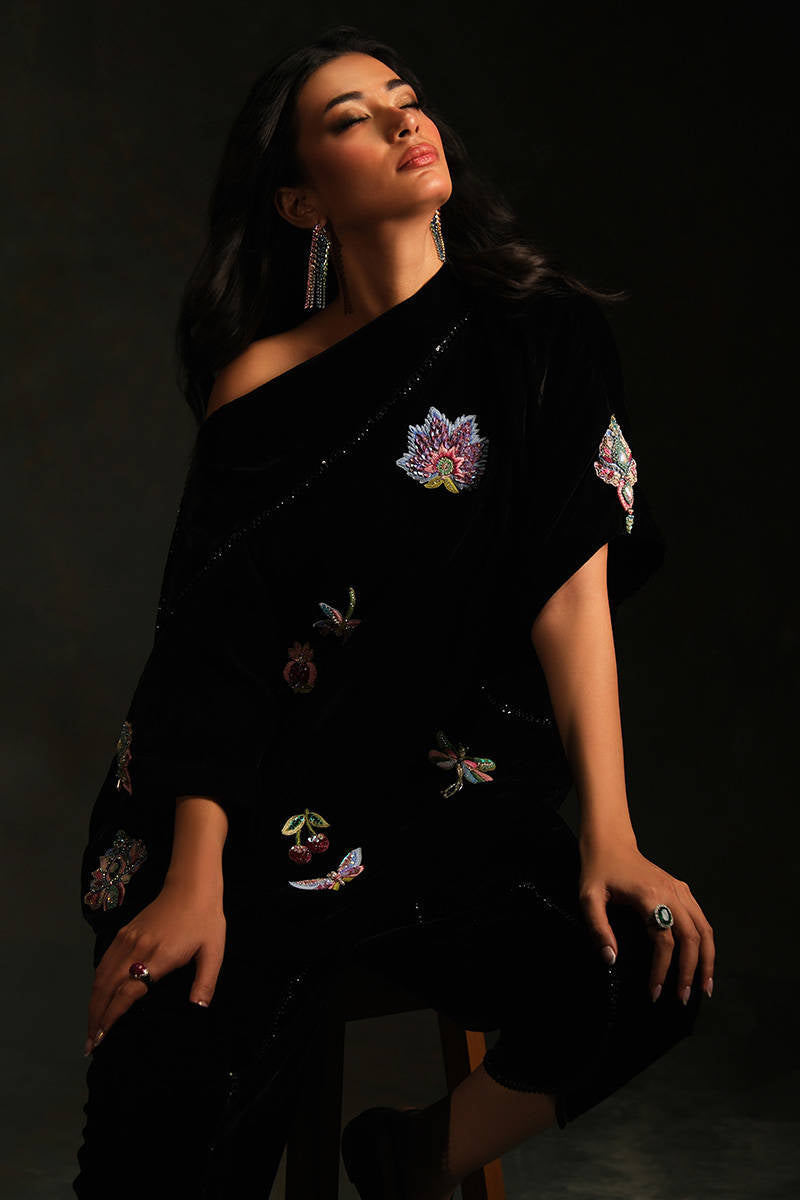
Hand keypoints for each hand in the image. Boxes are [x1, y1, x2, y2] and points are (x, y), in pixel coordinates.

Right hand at [84, 878, 225, 1055]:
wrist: (192, 885)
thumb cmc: (205, 919)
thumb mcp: (213, 952)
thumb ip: (205, 983)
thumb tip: (198, 1010)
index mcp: (157, 959)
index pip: (125, 995)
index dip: (111, 1018)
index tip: (101, 1039)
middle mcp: (136, 950)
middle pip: (106, 989)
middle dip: (95, 1018)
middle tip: (90, 1044)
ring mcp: (127, 940)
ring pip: (100, 975)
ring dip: (93, 1002)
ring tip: (91, 1026)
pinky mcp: (125, 932)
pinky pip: (104, 960)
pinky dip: (96, 982)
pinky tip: (98, 994)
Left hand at [578, 836, 714, 1004]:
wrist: (610, 842)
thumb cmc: (598, 870)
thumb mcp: (588, 898)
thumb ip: (598, 929)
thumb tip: (611, 960)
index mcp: (649, 895)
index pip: (664, 941)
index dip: (662, 970)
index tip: (654, 992)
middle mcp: (671, 893)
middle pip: (692, 938)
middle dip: (691, 971)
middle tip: (683, 998)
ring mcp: (680, 890)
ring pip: (704, 929)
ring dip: (708, 960)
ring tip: (705, 987)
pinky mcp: (682, 890)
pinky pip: (702, 919)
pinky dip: (707, 942)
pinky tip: (704, 961)